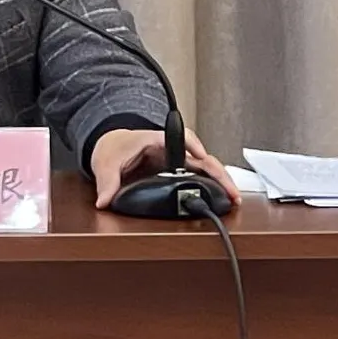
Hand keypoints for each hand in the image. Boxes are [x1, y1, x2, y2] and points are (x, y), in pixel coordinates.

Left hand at [90, 128, 241, 209]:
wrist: (112, 147)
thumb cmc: (113, 148)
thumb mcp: (106, 163)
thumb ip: (107, 181)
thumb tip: (104, 200)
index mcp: (156, 140)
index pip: (180, 138)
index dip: (193, 146)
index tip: (201, 156)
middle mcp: (171, 150)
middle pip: (200, 157)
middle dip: (217, 172)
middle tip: (230, 190)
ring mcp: (177, 161)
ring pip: (204, 168)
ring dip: (220, 180)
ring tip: (233, 198)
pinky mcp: (178, 172)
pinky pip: (199, 176)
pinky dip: (212, 186)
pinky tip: (222, 198)